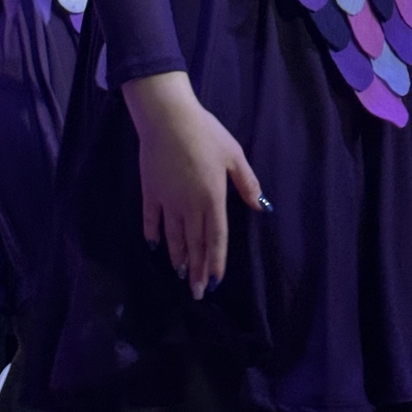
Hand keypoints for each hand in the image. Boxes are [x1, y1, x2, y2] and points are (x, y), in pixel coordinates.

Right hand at [123, 71, 264, 298]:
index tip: (213, 283)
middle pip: (194, 244)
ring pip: (174, 236)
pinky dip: (153, 235)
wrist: (167, 118)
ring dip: (178, 257)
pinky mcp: (150, 192)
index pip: (216, 239)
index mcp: (213, 198)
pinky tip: (155, 248)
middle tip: (196, 293)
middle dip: (196, 270)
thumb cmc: (206, 133)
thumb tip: (261, 207)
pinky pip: (152, 220)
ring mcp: (167, 201)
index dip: (215, 262)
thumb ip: (247, 183)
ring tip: (179, 274)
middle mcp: (189, 205)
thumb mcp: (234, 155)